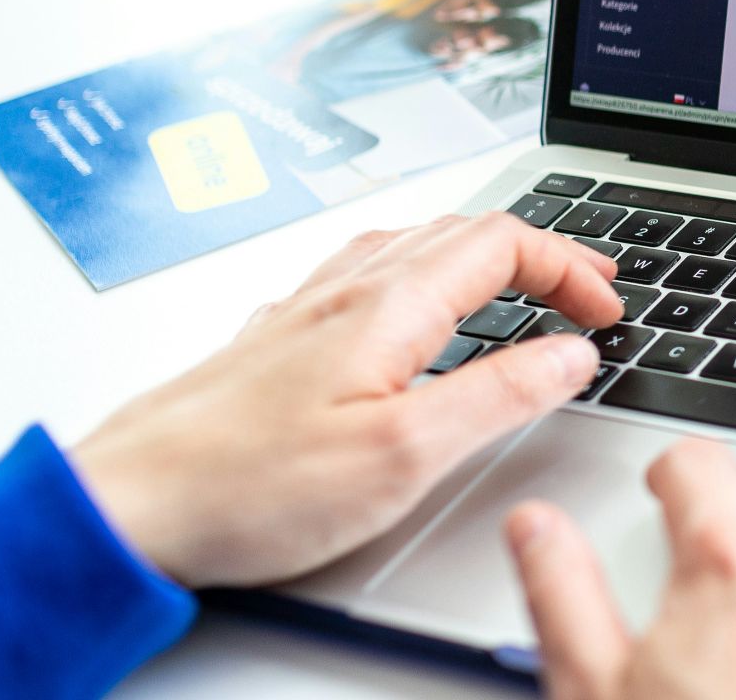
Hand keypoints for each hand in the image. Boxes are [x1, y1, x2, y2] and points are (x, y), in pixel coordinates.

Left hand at [70, 213, 620, 588]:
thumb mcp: (404, 453)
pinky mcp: (280, 339)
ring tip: (520, 283)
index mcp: (388, 306)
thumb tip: (570, 354)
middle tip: (588, 287)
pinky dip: (423, 273)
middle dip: (541, 251)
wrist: (129, 506)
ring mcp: (308, 310)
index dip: (572, 267)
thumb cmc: (248, 487)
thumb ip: (499, 396)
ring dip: (483, 254)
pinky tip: (412, 305)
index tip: (606, 310)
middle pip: (464, 231)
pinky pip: (367, 272)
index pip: (505, 243)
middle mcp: (346, 291)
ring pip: (413, 244)